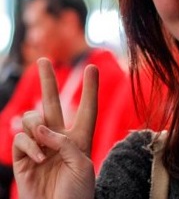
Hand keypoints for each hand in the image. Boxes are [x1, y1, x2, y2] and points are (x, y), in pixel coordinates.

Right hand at [13, 58, 97, 198]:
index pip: (87, 108)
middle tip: (43, 60)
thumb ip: (64, 141)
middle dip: (48, 81)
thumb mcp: (82, 163)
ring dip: (36, 128)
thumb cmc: (77, 193)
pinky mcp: (24, 157)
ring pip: (32, 118)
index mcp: (80, 138)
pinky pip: (21, 138)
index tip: (92, 68)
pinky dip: (28, 146)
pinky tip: (37, 159)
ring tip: (43, 148)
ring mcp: (40, 145)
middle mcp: (59, 137)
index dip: (90, 88)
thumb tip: (39, 128)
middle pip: (53, 102)